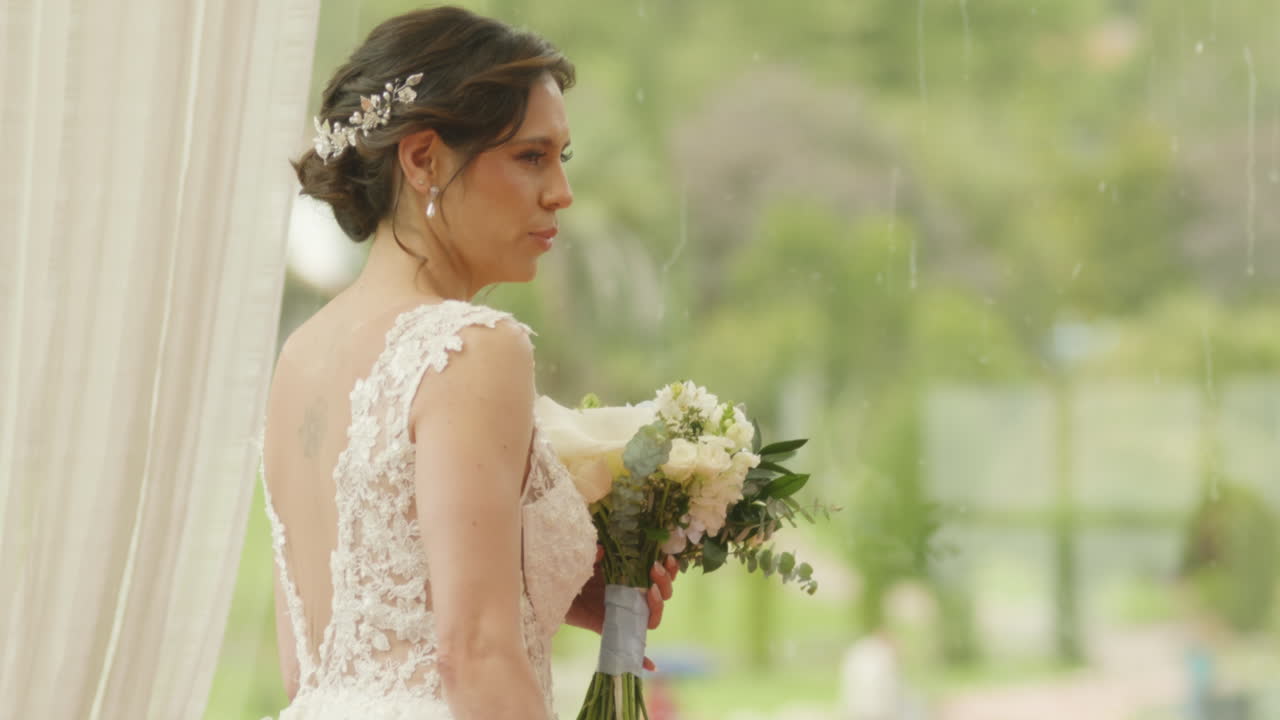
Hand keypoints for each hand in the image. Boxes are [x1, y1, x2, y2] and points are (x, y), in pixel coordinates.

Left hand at [575, 546, 678, 672]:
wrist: (554, 592)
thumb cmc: (574, 573)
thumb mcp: (587, 560)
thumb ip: (594, 553)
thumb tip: (602, 549)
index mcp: (631, 580)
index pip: (659, 578)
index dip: (669, 570)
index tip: (667, 558)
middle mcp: (632, 598)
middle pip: (662, 597)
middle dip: (665, 582)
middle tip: (654, 569)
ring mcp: (624, 615)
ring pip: (653, 617)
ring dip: (659, 605)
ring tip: (651, 591)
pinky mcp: (612, 630)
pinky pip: (631, 646)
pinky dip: (643, 658)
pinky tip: (650, 665)